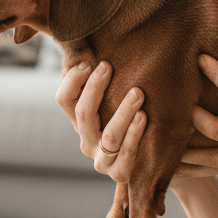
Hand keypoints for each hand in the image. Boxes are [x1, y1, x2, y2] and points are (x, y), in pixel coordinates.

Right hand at [55, 60, 145, 181]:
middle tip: (108, 66)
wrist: (153, 156)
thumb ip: (99, 72)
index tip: (90, 62)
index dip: (73, 79)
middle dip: (95, 88)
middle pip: (83, 114)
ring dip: (123, 112)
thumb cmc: (132, 113)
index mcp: (79, 121)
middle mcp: (86, 141)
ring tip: (138, 93)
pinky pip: (126, 154)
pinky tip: (144, 116)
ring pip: (109, 135)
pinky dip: (135, 134)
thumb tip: (87, 43)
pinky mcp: (120, 174)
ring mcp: (102, 160)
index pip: (63, 99)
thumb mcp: (114, 94)